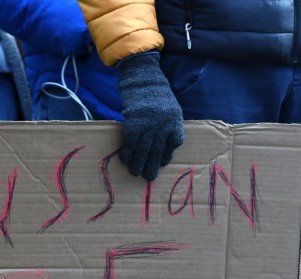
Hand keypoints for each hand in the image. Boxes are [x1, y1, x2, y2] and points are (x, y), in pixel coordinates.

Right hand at [116, 53, 183, 180]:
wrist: (143, 78)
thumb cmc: (157, 94)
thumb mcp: (172, 108)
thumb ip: (169, 125)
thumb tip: (166, 147)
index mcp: (175, 121)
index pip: (174, 143)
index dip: (167, 156)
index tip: (162, 164)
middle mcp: (164, 124)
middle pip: (158, 150)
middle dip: (152, 165)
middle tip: (148, 177)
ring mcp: (149, 124)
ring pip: (144, 149)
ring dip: (138, 162)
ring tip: (135, 172)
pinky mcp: (134, 122)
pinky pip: (131, 142)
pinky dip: (127, 152)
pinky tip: (125, 159)